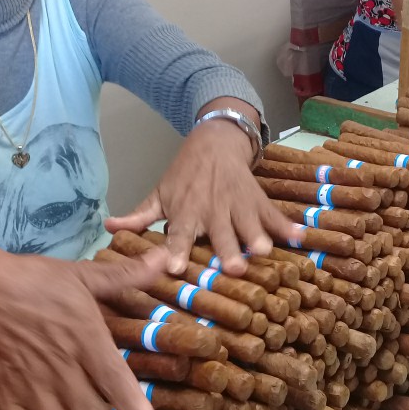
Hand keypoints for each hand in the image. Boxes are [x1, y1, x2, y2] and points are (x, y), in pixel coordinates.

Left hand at [105, 117, 297, 274]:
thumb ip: (139, 215)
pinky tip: (300, 237)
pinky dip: (287, 226)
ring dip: (257, 238)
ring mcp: (238, 205)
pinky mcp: (258, 200)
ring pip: (249, 224)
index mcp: (186, 211)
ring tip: (264, 252)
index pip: (179, 233)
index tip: (175, 267)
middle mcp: (213, 210)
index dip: (177, 250)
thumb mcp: (160, 193)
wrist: (215, 141)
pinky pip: (274, 216)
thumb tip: (108, 227)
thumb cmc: (184, 175)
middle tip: (231, 268)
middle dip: (226, 250)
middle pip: (220, 234)